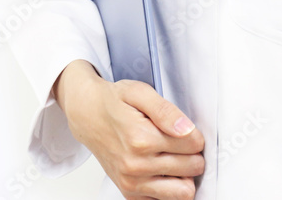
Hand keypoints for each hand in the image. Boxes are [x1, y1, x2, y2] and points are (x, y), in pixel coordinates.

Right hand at [54, 60, 204, 199]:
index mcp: (141, 139)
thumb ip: (165, 110)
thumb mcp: (138, 92)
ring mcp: (132, 182)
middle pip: (193, 167)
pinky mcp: (129, 192)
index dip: (194, 134)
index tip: (184, 129)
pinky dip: (169, 186)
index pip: (194, 144)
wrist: (87, 115)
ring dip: (185, 174)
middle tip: (179, 141)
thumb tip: (186, 129)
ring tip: (174, 157)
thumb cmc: (112, 103)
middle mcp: (136, 165)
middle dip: (192, 153)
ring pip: (183, 191)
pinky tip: (162, 169)